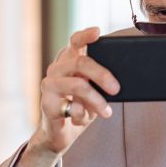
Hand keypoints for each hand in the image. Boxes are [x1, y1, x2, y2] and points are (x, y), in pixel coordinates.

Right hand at [10, 27, 119, 166]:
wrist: (62, 134)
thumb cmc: (81, 108)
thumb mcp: (95, 92)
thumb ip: (101, 83)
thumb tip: (117, 83)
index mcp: (69, 61)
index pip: (75, 41)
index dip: (86, 35)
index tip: (98, 32)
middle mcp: (57, 68)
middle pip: (81, 62)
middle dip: (102, 75)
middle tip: (116, 89)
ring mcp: (49, 84)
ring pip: (78, 85)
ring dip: (96, 100)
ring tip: (106, 112)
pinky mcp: (47, 102)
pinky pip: (71, 105)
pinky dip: (83, 115)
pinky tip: (82, 119)